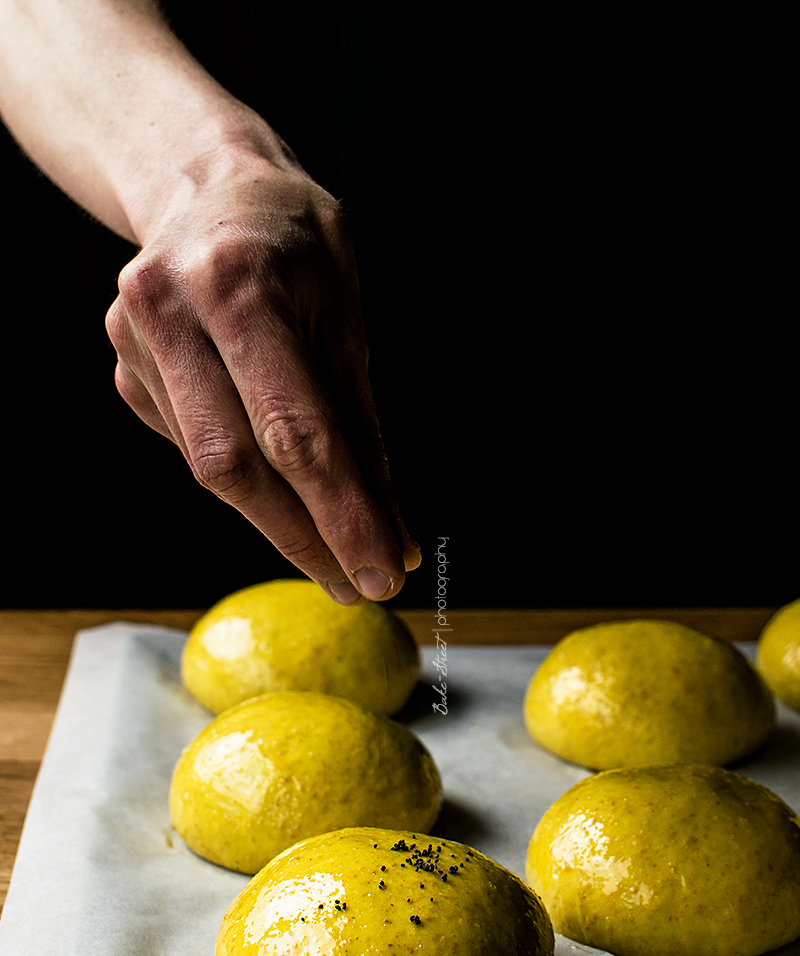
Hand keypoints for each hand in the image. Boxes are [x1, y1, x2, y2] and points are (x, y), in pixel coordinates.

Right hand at [105, 152, 418, 602]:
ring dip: (278, 520)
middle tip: (357, 584)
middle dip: (304, 539)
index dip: (341, 515)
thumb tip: (387, 524)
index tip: (383, 572)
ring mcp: (136, 344)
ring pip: (211, 470)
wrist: (206, 184)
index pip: (296, 431)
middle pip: (237, 467)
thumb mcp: (347, 308)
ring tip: (332, 547)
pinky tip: (275, 478)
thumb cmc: (294, 240)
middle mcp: (173, 312)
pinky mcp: (125, 372)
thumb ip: (360, 419)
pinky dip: (246, 479)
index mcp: (239, 284)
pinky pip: (194, 450)